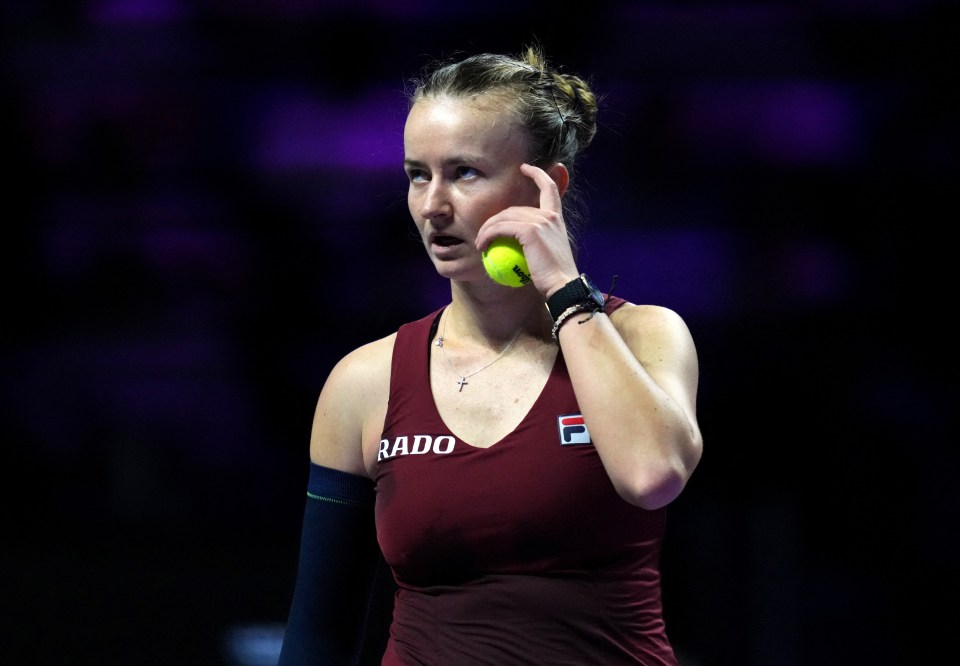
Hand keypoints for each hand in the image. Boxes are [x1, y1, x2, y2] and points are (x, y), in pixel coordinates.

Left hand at [474, 163, 579, 297]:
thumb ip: (537, 244)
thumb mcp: (547, 255)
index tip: (525, 168)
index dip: (537, 174)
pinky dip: (487, 236)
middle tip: (483, 235)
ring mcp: (540, 221)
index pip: (549, 188)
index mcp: (556, 218)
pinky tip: (481, 247)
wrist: (562, 285)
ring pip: (503, 217)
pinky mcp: (529, 230)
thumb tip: (518, 247)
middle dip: (494, 220)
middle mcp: (549, 216)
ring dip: (487, 230)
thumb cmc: (554, 278)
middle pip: (514, 208)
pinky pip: (500, 228)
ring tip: (479, 244)